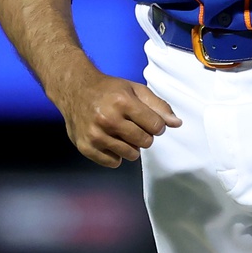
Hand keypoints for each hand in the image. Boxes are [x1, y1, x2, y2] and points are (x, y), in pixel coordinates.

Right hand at [53, 70, 181, 167]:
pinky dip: (116, 155)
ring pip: (131, 154)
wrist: (75, 90)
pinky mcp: (86, 147)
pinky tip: (110, 141)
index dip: (157, 125)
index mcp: (122, 102)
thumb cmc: (108, 90)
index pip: (156, 126)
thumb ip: (158, 106)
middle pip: (145, 142)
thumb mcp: (135, 90)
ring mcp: (95, 135)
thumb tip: (176, 123)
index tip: (150, 120)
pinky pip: (114, 162)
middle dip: (145, 135)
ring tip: (122, 132)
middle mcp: (107, 119)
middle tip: (134, 125)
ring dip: (131, 146)